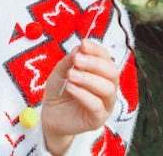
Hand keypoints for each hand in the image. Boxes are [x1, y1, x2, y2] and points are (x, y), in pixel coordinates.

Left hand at [42, 39, 118, 154]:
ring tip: (71, 75)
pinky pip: (97, 106)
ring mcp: (105, 104)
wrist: (51, 114)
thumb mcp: (61, 71)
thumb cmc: (59, 91)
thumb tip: (80, 47)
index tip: (84, 44)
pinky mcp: (98, 119)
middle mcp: (108, 87)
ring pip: (107, 89)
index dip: (96, 50)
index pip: (106, 57)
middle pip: (112, 72)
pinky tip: (70, 88)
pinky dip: (84, 95)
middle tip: (77, 60)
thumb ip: (70, 60)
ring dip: (89, 79)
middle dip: (95, 63)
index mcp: (101, 72)